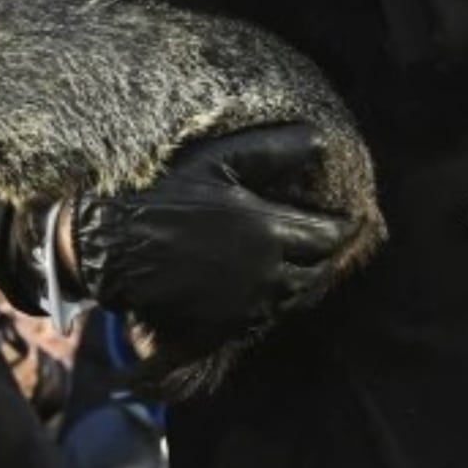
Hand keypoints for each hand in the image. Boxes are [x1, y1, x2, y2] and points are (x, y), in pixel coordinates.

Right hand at [65, 124, 356, 359]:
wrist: (119, 250)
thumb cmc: (166, 199)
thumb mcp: (217, 163)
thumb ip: (272, 151)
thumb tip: (321, 140)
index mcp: (270, 229)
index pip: (330, 235)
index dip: (343, 228)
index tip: (348, 220)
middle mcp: (268, 272)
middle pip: (319, 271)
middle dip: (327, 256)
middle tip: (325, 243)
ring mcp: (249, 305)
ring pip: (297, 297)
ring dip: (304, 281)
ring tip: (299, 265)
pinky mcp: (229, 327)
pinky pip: (267, 319)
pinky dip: (275, 303)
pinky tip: (265, 287)